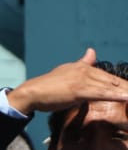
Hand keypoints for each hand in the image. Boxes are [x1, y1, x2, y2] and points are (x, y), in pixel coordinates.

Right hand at [7, 48, 127, 114]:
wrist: (32, 92)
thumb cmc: (47, 86)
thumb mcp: (67, 71)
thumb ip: (82, 63)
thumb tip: (92, 51)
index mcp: (84, 67)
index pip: (108, 77)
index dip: (122, 84)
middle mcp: (86, 71)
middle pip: (113, 80)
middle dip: (126, 87)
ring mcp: (83, 79)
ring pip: (110, 86)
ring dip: (125, 91)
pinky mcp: (80, 90)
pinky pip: (102, 93)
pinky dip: (116, 95)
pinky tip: (126, 97)